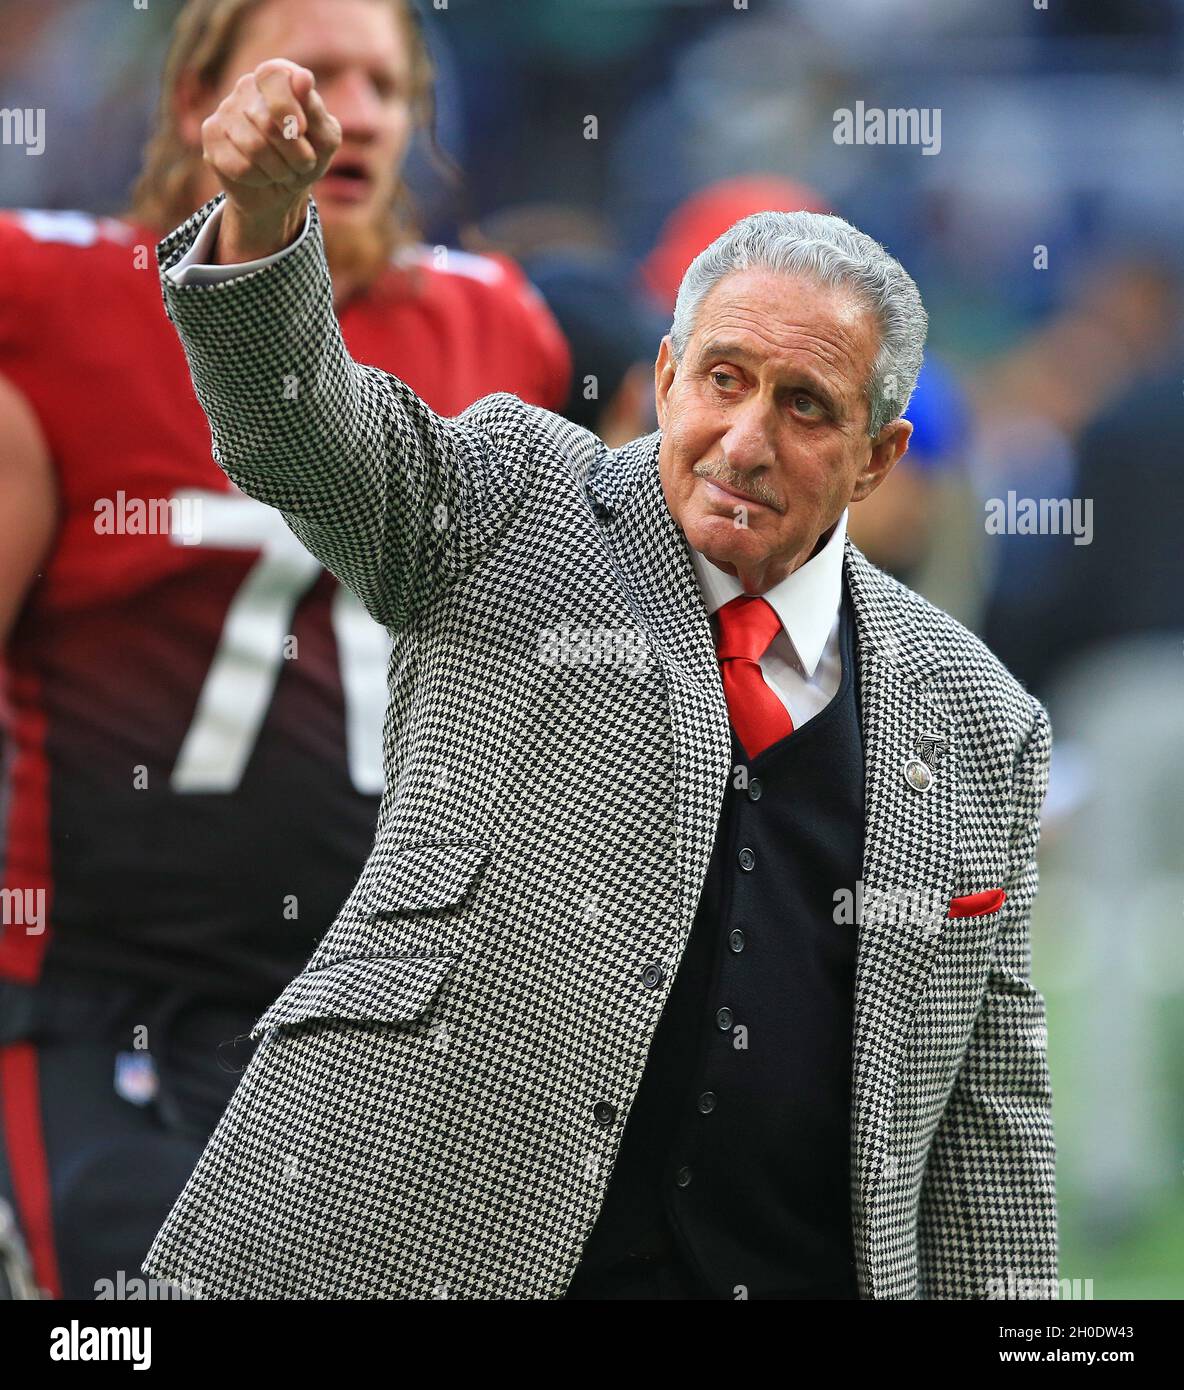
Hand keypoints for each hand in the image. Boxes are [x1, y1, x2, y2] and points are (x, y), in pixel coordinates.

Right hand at [200, 58, 341, 262]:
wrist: (282, 191)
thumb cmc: (306, 158)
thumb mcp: (324, 139)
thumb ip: (316, 111)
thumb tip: (303, 78)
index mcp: (277, 79)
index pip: (273, 76)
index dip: (287, 106)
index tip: (302, 129)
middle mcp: (247, 88)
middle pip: (268, 122)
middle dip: (295, 154)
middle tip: (302, 163)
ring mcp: (225, 110)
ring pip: (253, 147)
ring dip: (279, 170)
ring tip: (283, 171)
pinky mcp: (211, 137)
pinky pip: (239, 166)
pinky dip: (260, 179)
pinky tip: (261, 176)